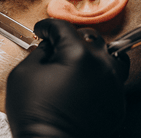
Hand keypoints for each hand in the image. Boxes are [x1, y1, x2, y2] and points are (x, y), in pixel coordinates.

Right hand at [6, 19, 128, 137]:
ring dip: (91, 51)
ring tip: (77, 59)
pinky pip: (112, 76)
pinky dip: (99, 71)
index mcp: (77, 55)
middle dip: (69, 38)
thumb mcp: (23, 74)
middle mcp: (101, 65)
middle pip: (88, 36)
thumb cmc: (35, 115)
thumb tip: (47, 46)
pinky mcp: (117, 100)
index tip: (40, 31)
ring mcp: (112, 83)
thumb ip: (38, 52)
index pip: (62, 27)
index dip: (47, 26)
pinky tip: (85, 78)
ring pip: (108, 53)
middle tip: (55, 47)